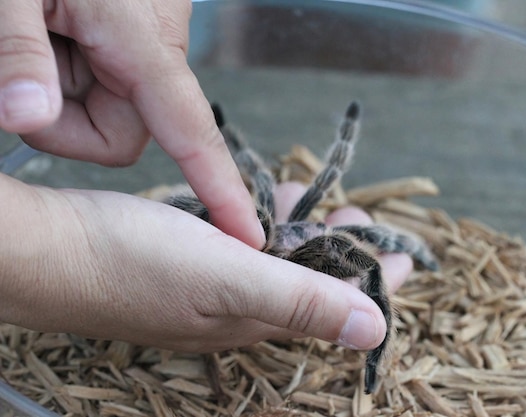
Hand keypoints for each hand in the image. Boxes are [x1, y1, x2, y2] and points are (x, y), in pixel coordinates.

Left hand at [0, 0, 263, 247]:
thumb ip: (17, 50)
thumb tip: (23, 119)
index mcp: (140, 39)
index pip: (192, 132)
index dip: (220, 187)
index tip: (247, 234)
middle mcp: (156, 46)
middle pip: (123, 132)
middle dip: (64, 120)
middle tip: (15, 75)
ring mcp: (146, 41)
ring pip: (113, 111)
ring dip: (63, 91)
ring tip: (36, 30)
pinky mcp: (133, 37)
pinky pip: (110, 83)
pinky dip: (72, 70)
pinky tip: (53, 27)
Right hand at [0, 179, 411, 351]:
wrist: (46, 250)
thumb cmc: (133, 261)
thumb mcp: (228, 278)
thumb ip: (301, 300)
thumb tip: (374, 330)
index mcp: (251, 318)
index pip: (330, 305)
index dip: (370, 281)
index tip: (403, 258)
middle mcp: (232, 309)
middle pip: (303, 281)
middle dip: (338, 248)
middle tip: (358, 216)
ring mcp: (204, 286)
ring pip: (270, 260)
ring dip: (299, 231)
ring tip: (317, 203)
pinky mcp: (180, 261)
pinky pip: (237, 245)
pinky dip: (259, 223)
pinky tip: (259, 205)